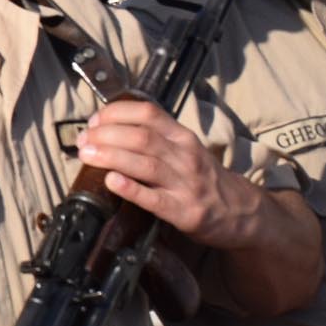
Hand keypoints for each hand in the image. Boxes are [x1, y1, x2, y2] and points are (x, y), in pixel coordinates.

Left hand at [75, 98, 247, 241]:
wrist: (242, 212)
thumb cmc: (205, 179)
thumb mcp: (187, 150)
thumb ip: (157, 138)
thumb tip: (109, 129)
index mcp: (183, 137)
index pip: (148, 112)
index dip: (116, 112)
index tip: (95, 120)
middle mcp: (185, 156)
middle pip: (141, 137)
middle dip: (106, 135)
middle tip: (83, 140)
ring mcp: (185, 184)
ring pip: (144, 163)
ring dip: (110, 156)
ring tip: (86, 154)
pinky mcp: (184, 211)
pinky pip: (153, 199)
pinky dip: (130, 188)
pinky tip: (111, 182)